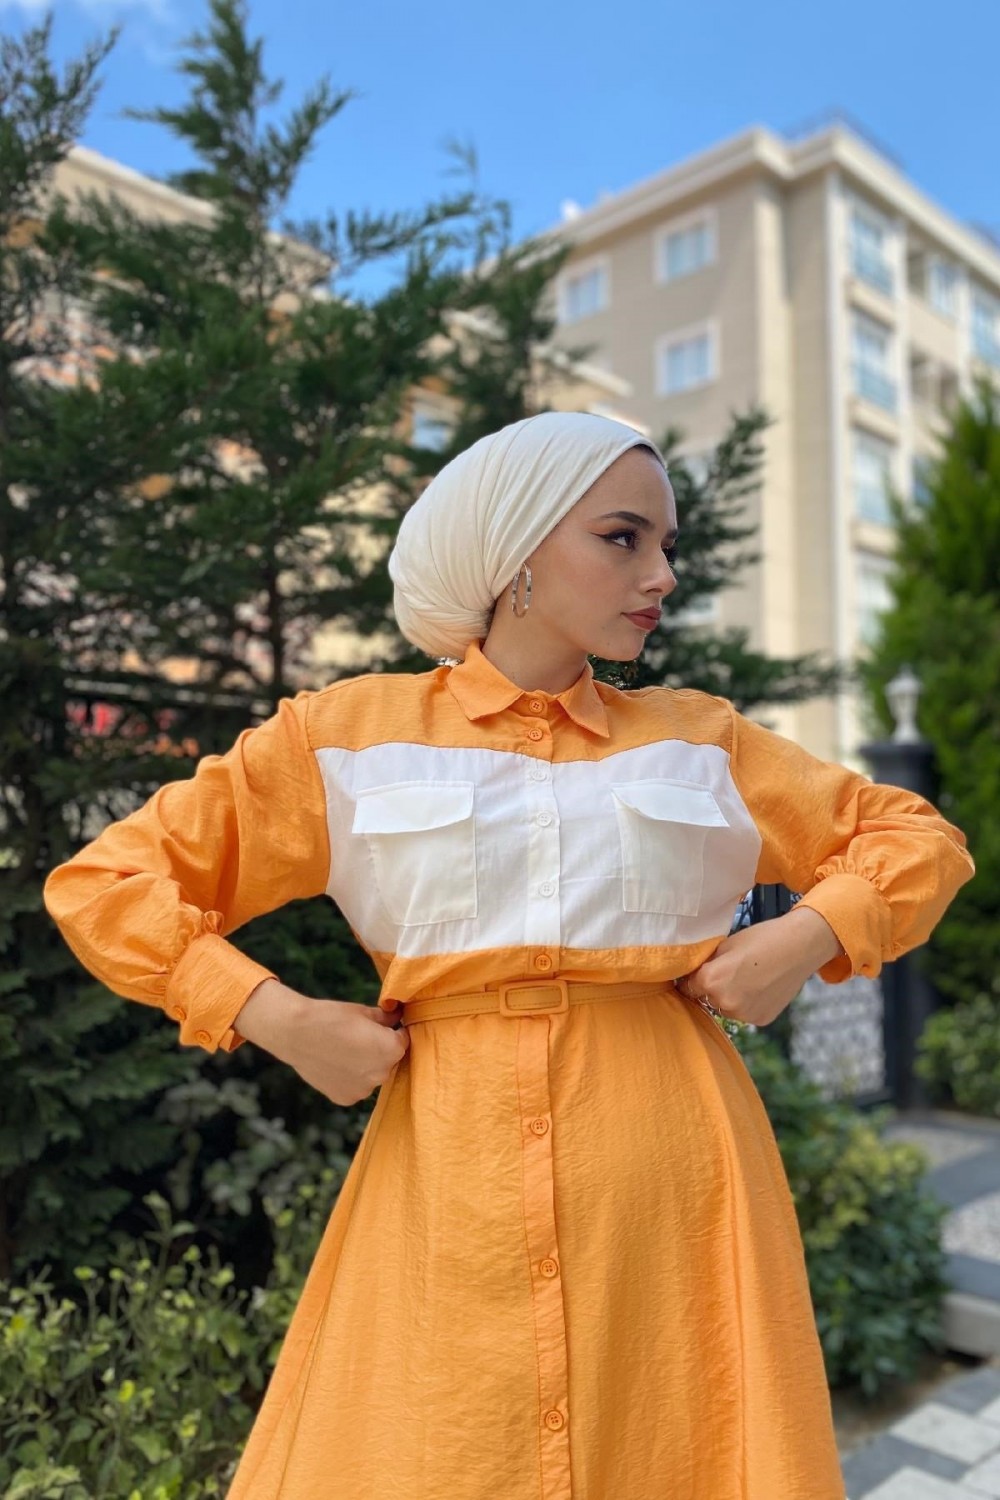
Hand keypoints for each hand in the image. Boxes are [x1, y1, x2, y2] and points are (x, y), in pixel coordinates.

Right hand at [235, 979, 409, 1105]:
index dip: (393, 1031)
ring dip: (365, 1066)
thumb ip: (386, 1018)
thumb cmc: (331, 1017)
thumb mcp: (364, 1011)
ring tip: (344, 1050)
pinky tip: (335, 1063)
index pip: (403, 1041)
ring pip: (372, 1075)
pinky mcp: (345, 1099)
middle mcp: (381, 1074)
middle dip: (380, 1050)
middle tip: (359, 1038)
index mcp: (391, 1049)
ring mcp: (363, 1090)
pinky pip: (356, 1087)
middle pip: (389, 1061)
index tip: (382, 1027)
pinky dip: (350, 1078)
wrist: (295, 1033)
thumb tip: (397, 1017)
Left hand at [675, 906, 844, 1027]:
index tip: (698, 973)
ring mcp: (744, 1014)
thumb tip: (692, 974)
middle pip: (706, 999)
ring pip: (726, 1008)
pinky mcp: (761, 1020)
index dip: (692, 978)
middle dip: (712, 988)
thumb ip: (706, 964)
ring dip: (730, 998)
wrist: (799, 947)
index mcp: (710, 981)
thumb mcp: (725, 945)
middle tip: (729, 972)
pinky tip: (761, 987)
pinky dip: (749, 1004)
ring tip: (748, 978)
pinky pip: (745, 1014)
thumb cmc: (761, 939)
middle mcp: (725, 1003)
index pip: (687, 987)